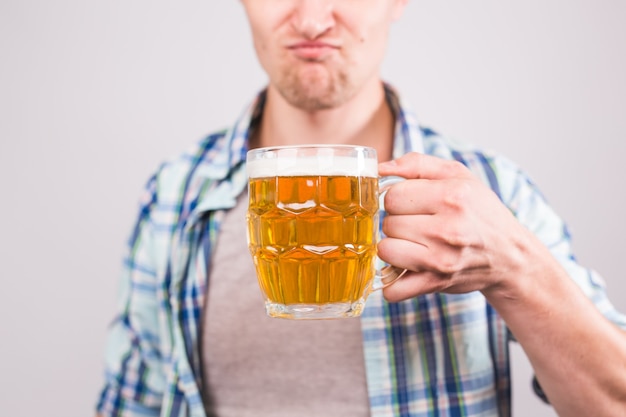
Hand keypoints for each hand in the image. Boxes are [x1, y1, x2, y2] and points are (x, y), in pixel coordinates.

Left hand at [378, 152, 535, 301]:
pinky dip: (393, 282)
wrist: (510, 255)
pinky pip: (393, 288)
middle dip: (398, 222)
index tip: (412, 204)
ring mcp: (441, 259)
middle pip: (389, 223)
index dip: (398, 199)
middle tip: (417, 224)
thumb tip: (380, 167)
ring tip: (413, 244)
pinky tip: (407, 269)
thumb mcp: (457, 175)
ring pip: (386, 251)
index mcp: (452, 195)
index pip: (393, 196)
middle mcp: (447, 228)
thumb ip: (416, 164)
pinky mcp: (435, 283)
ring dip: (394, 248)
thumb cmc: (479, 211)